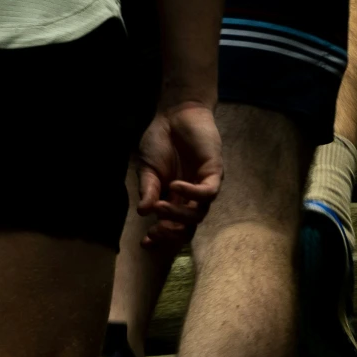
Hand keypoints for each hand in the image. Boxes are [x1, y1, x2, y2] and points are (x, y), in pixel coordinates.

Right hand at [135, 101, 222, 247]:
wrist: (174, 113)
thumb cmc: (160, 140)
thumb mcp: (147, 168)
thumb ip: (148, 189)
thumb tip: (143, 212)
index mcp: (174, 198)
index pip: (172, 226)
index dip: (161, 237)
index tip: (145, 242)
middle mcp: (191, 197)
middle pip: (188, 227)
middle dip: (171, 233)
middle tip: (155, 231)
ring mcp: (203, 186)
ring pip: (198, 214)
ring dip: (178, 214)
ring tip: (160, 206)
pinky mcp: (214, 172)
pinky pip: (208, 193)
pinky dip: (192, 194)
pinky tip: (176, 185)